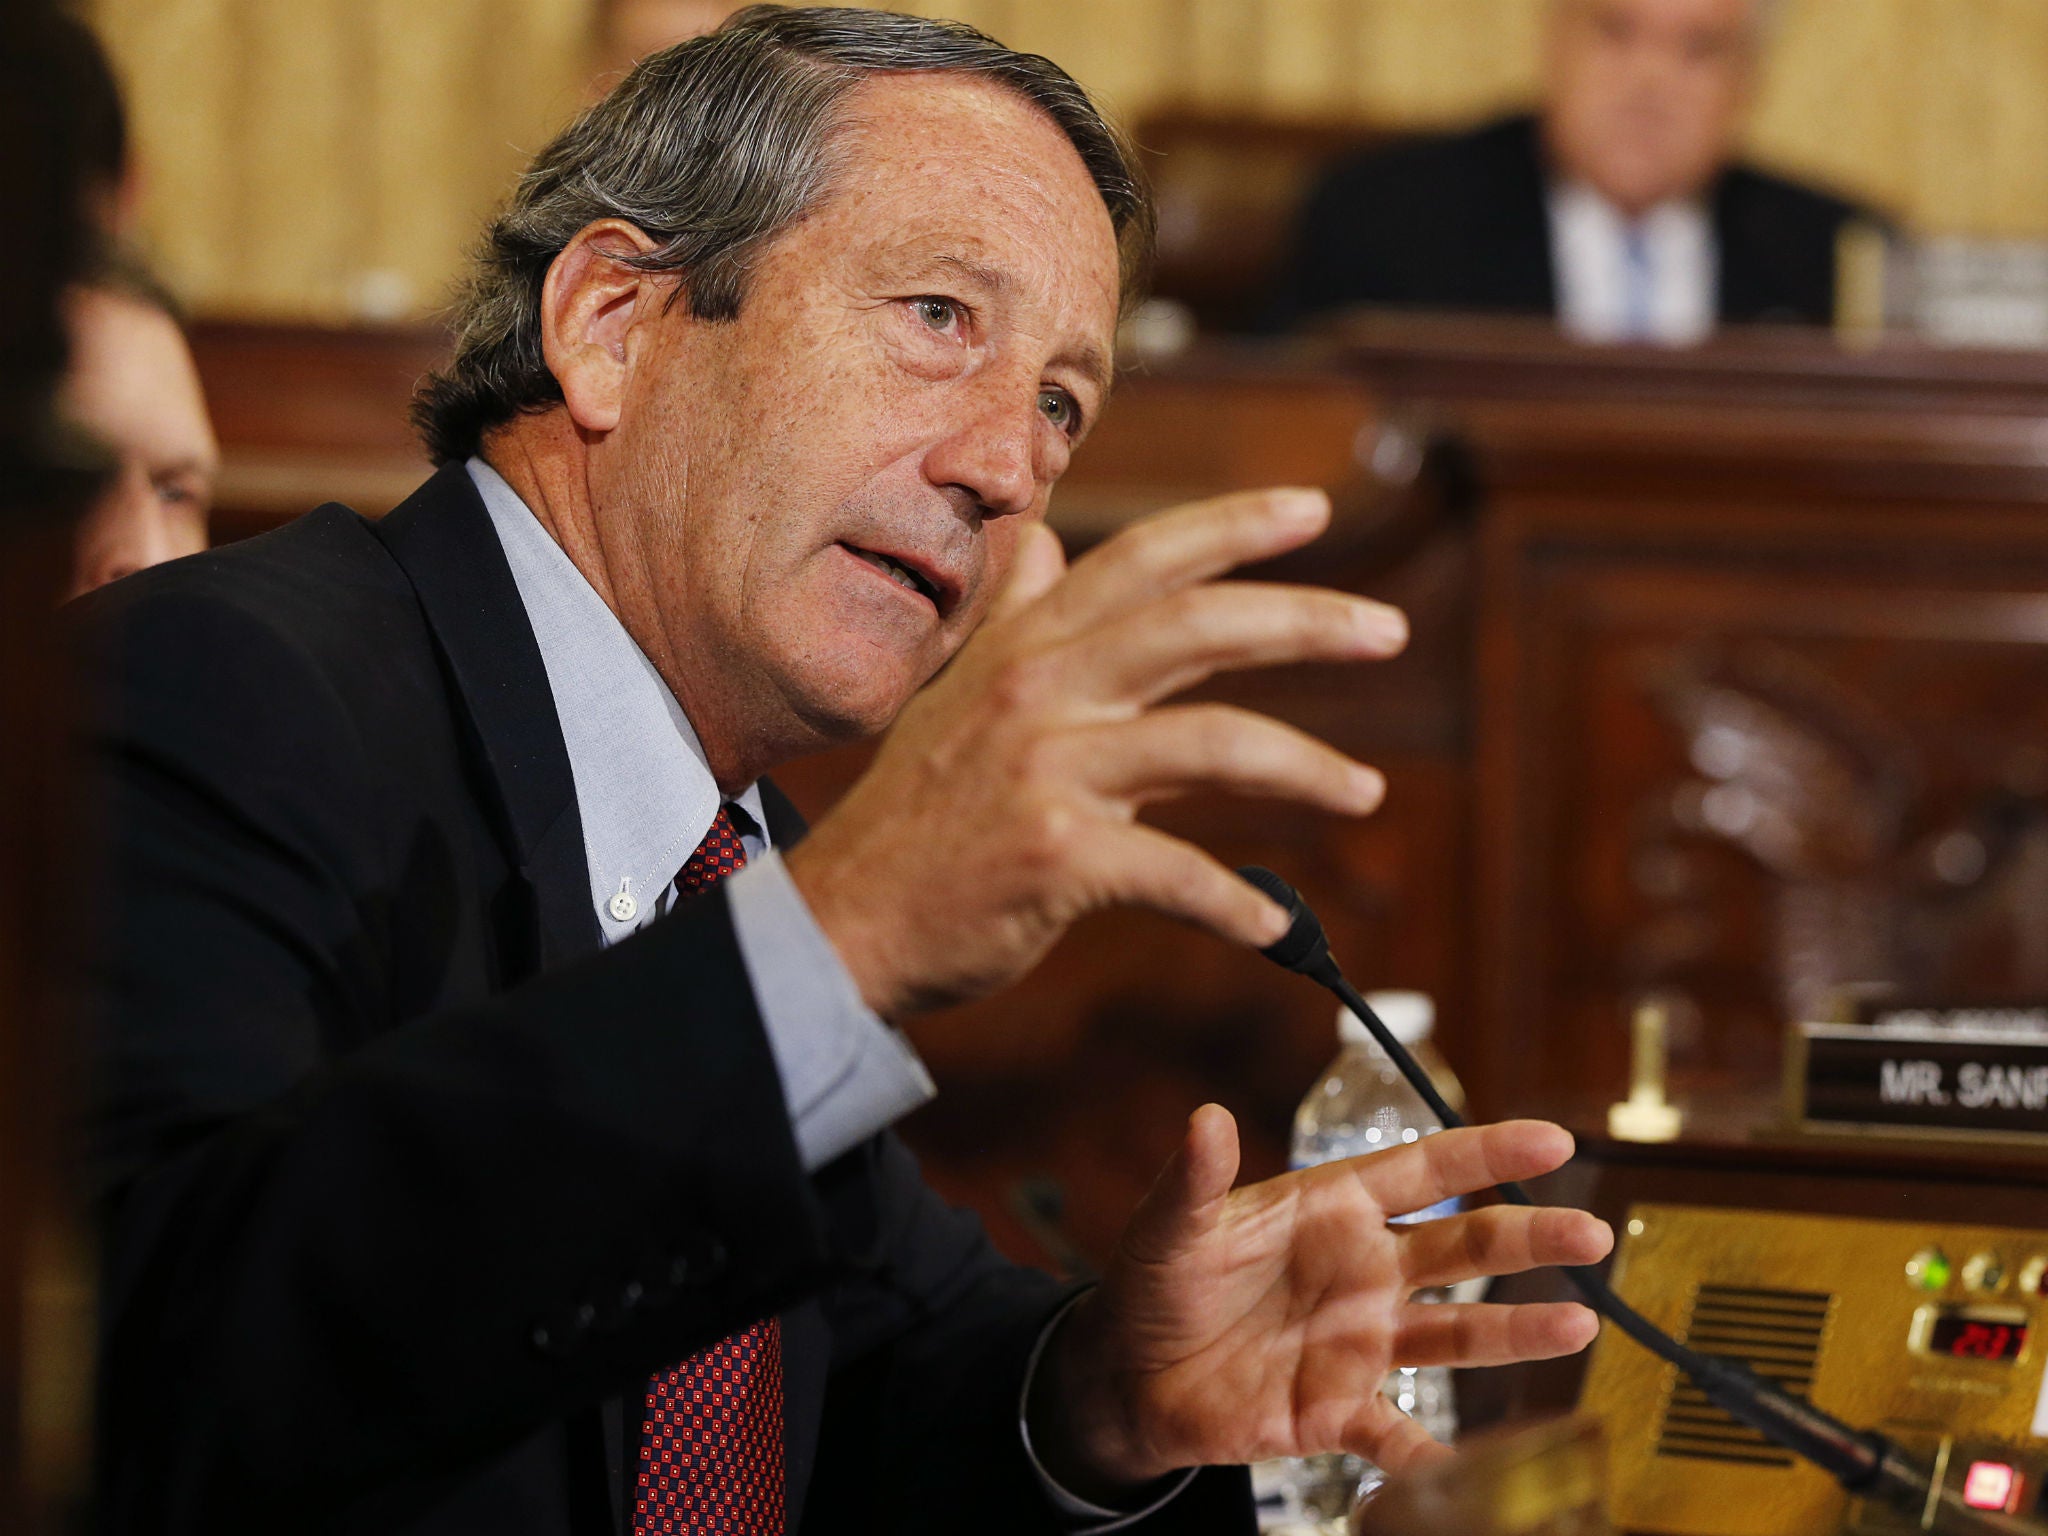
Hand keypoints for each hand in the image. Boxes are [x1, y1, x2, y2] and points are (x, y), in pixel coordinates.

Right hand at [784, 489, 1406, 1016]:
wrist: (845, 922)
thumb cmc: (918, 818)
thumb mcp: (958, 696)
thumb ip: (1019, 621)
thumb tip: (1045, 542)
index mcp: (1027, 647)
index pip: (1143, 561)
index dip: (1232, 527)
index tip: (1313, 509)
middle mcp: (1037, 691)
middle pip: (1195, 627)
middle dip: (1304, 620)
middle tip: (1387, 629)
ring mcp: (1045, 771)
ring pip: (1210, 744)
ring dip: (1306, 768)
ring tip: (1365, 791)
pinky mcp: (1054, 855)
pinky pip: (1176, 871)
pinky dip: (1234, 903)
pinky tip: (1273, 924)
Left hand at [1028, 1109, 1612, 1493]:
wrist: (1128, 1376)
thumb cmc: (1153, 1284)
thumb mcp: (1170, 1228)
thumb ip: (1194, 1179)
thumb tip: (1204, 1118)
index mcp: (1330, 1209)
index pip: (1423, 1170)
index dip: (1487, 1153)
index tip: (1553, 1140)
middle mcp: (1362, 1270)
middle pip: (1462, 1246)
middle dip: (1529, 1238)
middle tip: (1591, 1235)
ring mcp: (1360, 1341)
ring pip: (1456, 1333)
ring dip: (1516, 1331)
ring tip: (1578, 1327)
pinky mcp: (1340, 1410)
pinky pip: (1403, 1439)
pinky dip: (1441, 1461)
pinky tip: (1487, 1472)